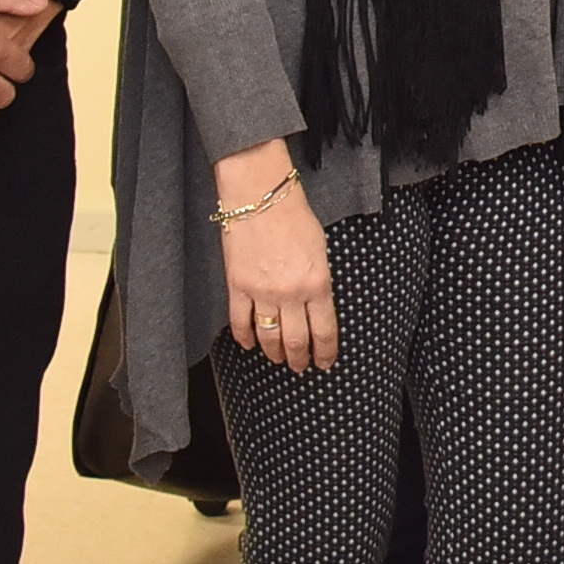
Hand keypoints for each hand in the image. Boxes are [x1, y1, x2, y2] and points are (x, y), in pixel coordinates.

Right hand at [215, 142, 334, 371]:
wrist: (260, 196)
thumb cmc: (295, 216)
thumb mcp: (321, 249)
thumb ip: (320, 280)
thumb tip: (318, 304)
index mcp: (318, 284)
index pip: (324, 331)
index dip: (325, 352)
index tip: (326, 363)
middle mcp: (290, 293)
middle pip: (296, 340)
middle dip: (300, 359)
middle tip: (301, 367)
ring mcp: (261, 292)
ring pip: (268, 336)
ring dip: (274, 353)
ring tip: (278, 359)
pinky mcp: (237, 286)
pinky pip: (239, 321)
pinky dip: (244, 337)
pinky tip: (249, 345)